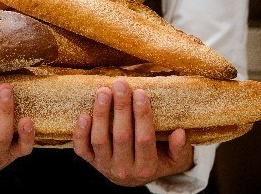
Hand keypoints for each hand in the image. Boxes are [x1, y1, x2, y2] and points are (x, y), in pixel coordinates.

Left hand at [73, 78, 193, 186]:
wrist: (135, 177)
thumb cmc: (158, 160)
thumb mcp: (175, 159)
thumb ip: (180, 148)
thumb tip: (180, 132)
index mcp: (147, 167)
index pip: (144, 139)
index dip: (142, 115)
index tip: (141, 92)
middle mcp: (124, 170)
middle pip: (121, 136)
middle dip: (121, 107)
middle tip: (120, 84)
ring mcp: (105, 166)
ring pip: (100, 140)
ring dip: (101, 114)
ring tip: (103, 91)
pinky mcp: (90, 162)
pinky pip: (82, 149)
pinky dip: (80, 132)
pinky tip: (84, 114)